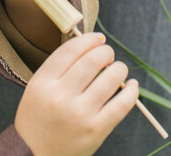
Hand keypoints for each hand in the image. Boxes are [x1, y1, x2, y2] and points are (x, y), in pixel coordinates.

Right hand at [15, 33, 138, 155]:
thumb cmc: (38, 118)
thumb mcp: (38, 86)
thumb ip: (60, 65)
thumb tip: (94, 42)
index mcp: (43, 83)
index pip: (72, 49)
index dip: (88, 39)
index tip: (96, 39)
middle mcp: (61, 97)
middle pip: (93, 60)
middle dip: (106, 51)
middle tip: (107, 54)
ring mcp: (80, 114)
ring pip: (111, 78)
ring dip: (119, 68)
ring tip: (118, 69)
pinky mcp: (96, 131)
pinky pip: (122, 104)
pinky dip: (132, 91)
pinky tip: (131, 86)